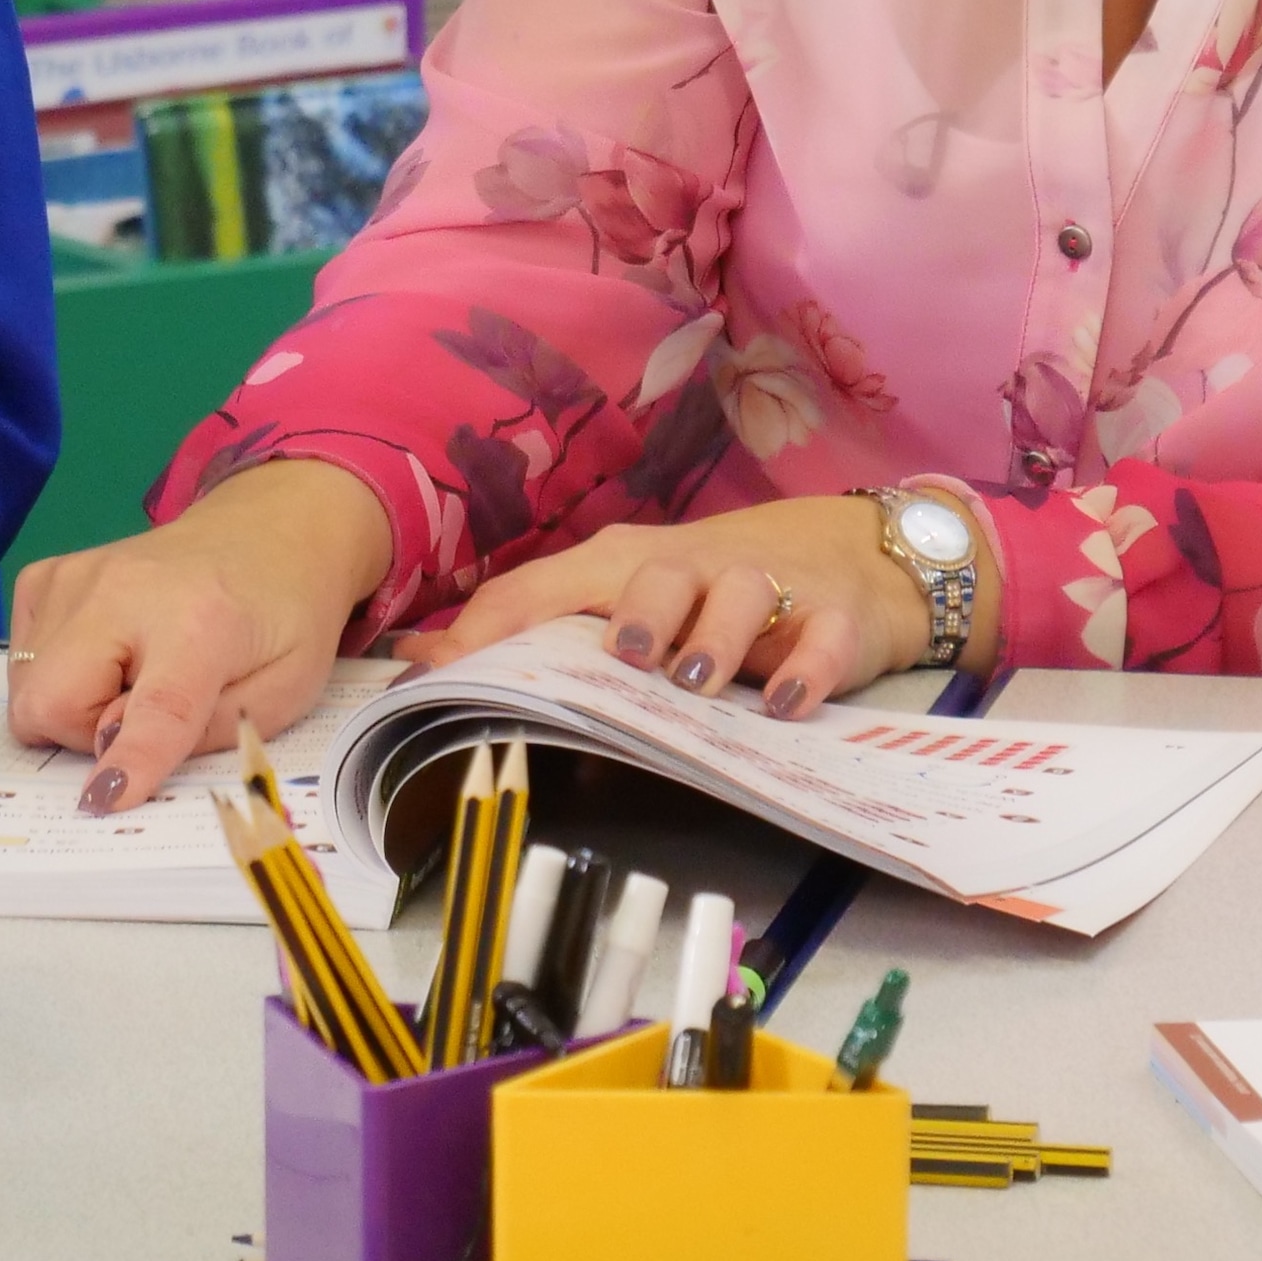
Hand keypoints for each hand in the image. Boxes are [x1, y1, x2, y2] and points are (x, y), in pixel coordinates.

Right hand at [7, 460, 392, 812]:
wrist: (268, 529)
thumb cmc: (280, 617)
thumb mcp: (281, 691)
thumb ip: (208, 732)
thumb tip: (115, 758)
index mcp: (201, 622)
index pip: (157, 707)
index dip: (130, 759)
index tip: (104, 800)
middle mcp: (123, 590)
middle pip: (51, 702)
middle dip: (87, 735)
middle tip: (144, 713)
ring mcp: (74, 576)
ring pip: (28, 689)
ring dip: (75, 705)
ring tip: (134, 675)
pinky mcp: (46, 576)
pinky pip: (20, 660)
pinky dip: (57, 674)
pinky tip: (106, 653)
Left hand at [409, 487, 986, 712]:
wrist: (847, 557)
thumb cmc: (709, 588)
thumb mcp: (622, 599)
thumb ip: (526, 628)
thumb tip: (414, 656)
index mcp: (625, 565)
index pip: (549, 584)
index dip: (494, 624)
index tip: (442, 669)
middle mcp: (691, 567)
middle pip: (656, 572)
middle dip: (638, 612)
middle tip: (625, 656)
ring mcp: (768, 589)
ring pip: (740, 593)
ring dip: (717, 636)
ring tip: (697, 680)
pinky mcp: (833, 619)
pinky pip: (822, 639)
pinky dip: (806, 668)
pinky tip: (787, 703)